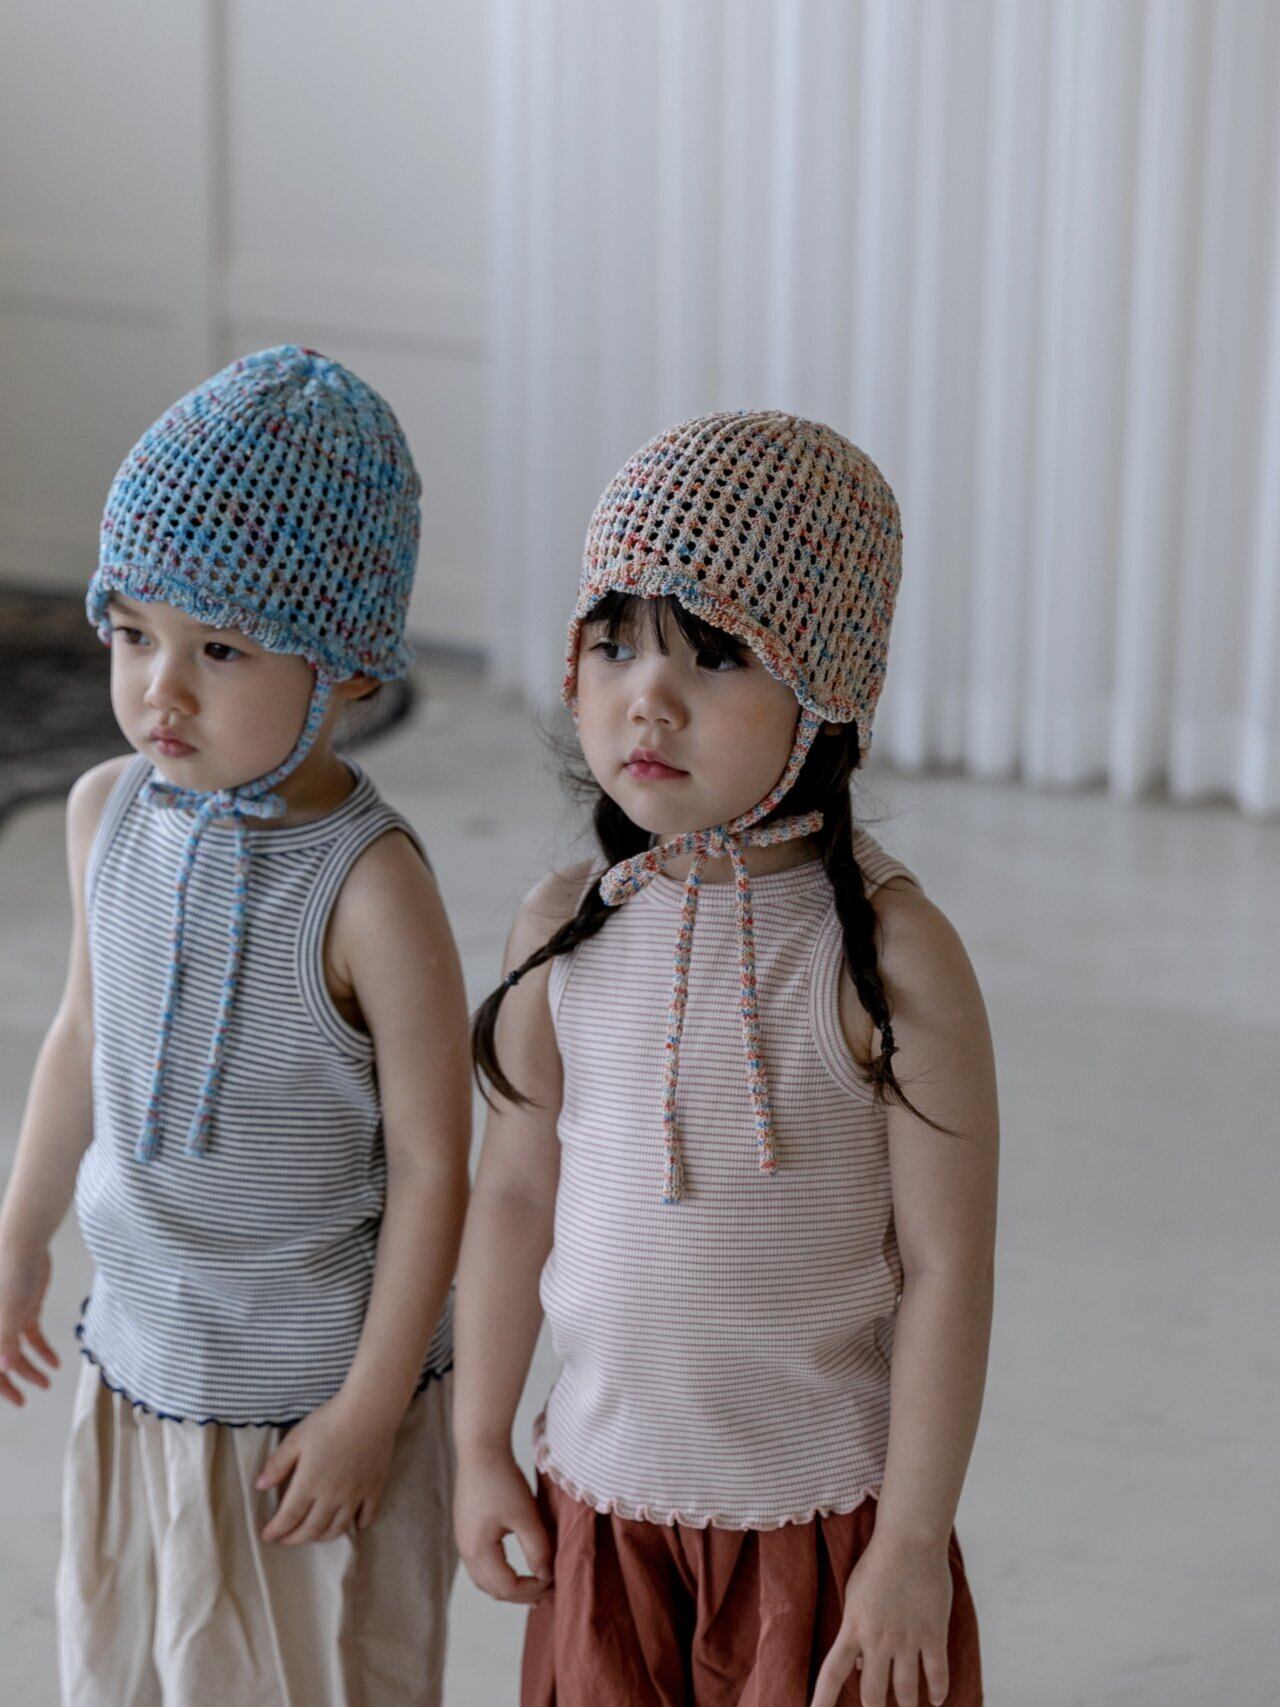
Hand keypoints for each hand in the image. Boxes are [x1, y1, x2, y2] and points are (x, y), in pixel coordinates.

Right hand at [0, 1244, 58, 1406]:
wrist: (24, 1244)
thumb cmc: (8, 1274)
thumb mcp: (6, 1313)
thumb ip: (4, 1342)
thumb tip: (4, 1369)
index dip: (0, 1386)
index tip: (16, 1400)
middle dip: (12, 1382)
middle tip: (27, 1399)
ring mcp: (7, 1318)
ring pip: (16, 1351)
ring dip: (30, 1368)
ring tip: (47, 1383)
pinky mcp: (24, 1309)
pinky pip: (31, 1336)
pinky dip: (42, 1350)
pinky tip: (55, 1362)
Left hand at [256, 1388, 400, 1544]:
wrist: (370, 1410)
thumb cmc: (329, 1421)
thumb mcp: (297, 1438)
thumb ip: (277, 1464)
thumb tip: (260, 1486)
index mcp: (309, 1485)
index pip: (289, 1518)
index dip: (276, 1530)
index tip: (267, 1535)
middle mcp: (331, 1497)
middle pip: (312, 1530)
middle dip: (295, 1539)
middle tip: (286, 1540)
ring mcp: (355, 1495)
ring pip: (338, 1528)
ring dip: (322, 1537)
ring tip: (313, 1535)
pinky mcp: (374, 1488)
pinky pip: (367, 1516)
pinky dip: (359, 1525)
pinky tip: (354, 1525)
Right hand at [455, 1447, 551, 1603]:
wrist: (480, 1449)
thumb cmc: (502, 1480)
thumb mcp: (526, 1516)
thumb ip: (537, 1549)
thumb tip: (547, 1575)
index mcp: (478, 1552)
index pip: (507, 1588)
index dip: (533, 1590)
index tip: (555, 1581)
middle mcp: (466, 1552)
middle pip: (493, 1590)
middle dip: (522, 1595)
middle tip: (549, 1593)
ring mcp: (463, 1541)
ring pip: (486, 1580)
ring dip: (510, 1587)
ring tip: (536, 1586)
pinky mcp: (466, 1530)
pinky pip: (482, 1565)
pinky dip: (501, 1574)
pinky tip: (517, 1568)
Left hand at [811, 1532, 952, 1706]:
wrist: (909, 1541)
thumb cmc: (878, 1563)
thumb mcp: (855, 1596)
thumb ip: (854, 1630)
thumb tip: (855, 1665)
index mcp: (854, 1627)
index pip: (833, 1672)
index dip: (824, 1699)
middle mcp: (878, 1640)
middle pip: (871, 1692)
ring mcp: (907, 1639)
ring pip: (905, 1690)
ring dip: (905, 1704)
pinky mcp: (933, 1634)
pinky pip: (936, 1674)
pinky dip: (937, 1691)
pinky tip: (935, 1700)